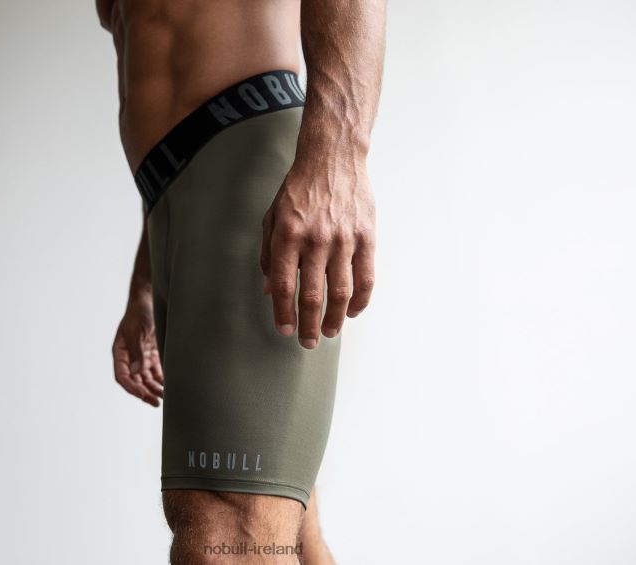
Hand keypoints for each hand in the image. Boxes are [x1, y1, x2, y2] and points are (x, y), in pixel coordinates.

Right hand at [112, 294, 163, 405]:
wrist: (149, 299)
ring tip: (165, 397)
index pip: (122, 376)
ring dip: (154, 388)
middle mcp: (129, 357)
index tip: (142, 395)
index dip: (131, 388)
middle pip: (135, 380)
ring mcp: (141, 355)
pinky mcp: (152, 353)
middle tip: (156, 402)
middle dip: (145, 392)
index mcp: (120, 352)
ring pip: (146, 378)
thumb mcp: (136, 331)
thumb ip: (136, 351)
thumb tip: (136, 372)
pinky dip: (161, 379)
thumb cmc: (139, 313)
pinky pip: (156, 370)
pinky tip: (169, 386)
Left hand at [260, 159, 375, 348]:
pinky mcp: (366, 237)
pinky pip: (366, 278)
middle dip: (308, 325)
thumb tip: (270, 290)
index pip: (284, 286)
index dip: (284, 314)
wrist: (333, 158)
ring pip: (341, 292)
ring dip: (335, 319)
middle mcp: (315, 239)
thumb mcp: (273, 217)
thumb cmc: (299, 189)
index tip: (284, 330)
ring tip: (330, 331)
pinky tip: (354, 311)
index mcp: (287, 235)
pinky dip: (361, 301)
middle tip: (308, 342)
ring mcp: (343, 239)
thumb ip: (269, 254)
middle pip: (312, 296)